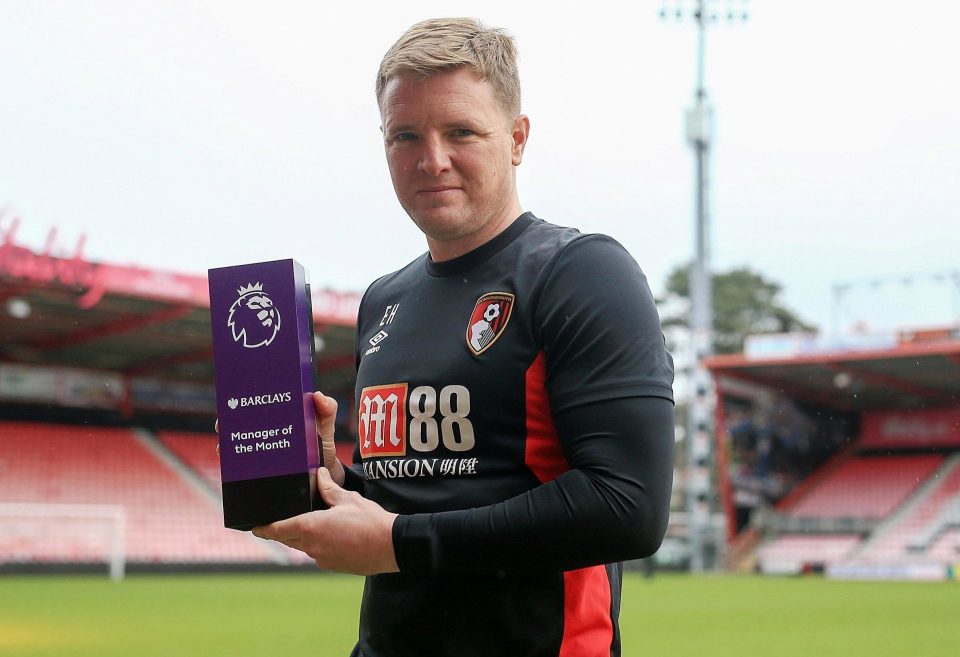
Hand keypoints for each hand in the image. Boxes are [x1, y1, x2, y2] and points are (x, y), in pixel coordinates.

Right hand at [213, 392, 342, 476]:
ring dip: (227, 443)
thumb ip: (327, 409)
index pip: (256, 403)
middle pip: (240, 423)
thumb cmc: (321, 444)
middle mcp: (266, 429)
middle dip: (228, 421)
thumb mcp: (326, 426)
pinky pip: (244, 464)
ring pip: (237, 443)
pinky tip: (231, 464)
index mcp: (280, 414)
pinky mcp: (261, 467)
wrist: (323, 475)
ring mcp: (261, 448)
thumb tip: (317, 396)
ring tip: (224, 446)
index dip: (242, 399)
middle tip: (223, 424)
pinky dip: (235, 463)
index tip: (232, 398)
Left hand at [252, 467, 398, 574]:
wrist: (392, 547)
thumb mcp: (348, 499)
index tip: (254, 527)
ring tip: (311, 522)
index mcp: (310, 527)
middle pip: (287, 539)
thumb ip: (329, 489)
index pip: (277, 529)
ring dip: (302, 536)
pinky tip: (332, 534)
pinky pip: (317, 553)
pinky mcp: (332, 565)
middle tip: (279, 519)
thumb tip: (319, 474)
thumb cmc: (370, 521)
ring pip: (303, 546)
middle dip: (282, 530)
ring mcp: (321, 559)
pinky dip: (318, 543)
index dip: (263, 528)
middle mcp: (311, 546)